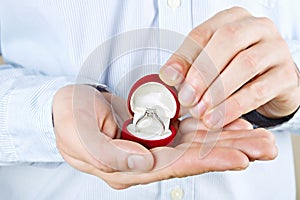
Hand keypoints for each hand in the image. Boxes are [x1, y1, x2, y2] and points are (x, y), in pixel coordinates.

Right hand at [53, 85, 276, 188]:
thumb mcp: (81, 138)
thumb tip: (145, 164)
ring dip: (226, 137)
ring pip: (196, 142)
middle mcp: (145, 158)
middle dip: (229, 151)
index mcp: (126, 167)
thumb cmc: (69, 121)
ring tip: (257, 136)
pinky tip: (230, 121)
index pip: (173, 166)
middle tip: (263, 147)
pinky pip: (187, 126)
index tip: (238, 158)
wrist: (68, 107)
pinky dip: (210, 123)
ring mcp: (152, 142)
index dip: (206, 162)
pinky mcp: (156, 126)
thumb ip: (111, 155)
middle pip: (194, 156)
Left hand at [159, 7, 299, 128]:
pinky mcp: (286, 75)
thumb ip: (189, 66)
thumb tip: (169, 75)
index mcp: (231, 20)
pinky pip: (259, 90)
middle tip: (187, 98)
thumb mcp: (210, 64)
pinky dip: (235, 106)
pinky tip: (219, 118)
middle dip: (202, 72)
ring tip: (201, 111)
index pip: (203, 33)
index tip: (171, 78)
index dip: (185, 57)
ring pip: (245, 64)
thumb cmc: (236, 70)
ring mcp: (275, 49)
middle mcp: (256, 28)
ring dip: (218, 91)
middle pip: (227, 40)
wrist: (271, 83)